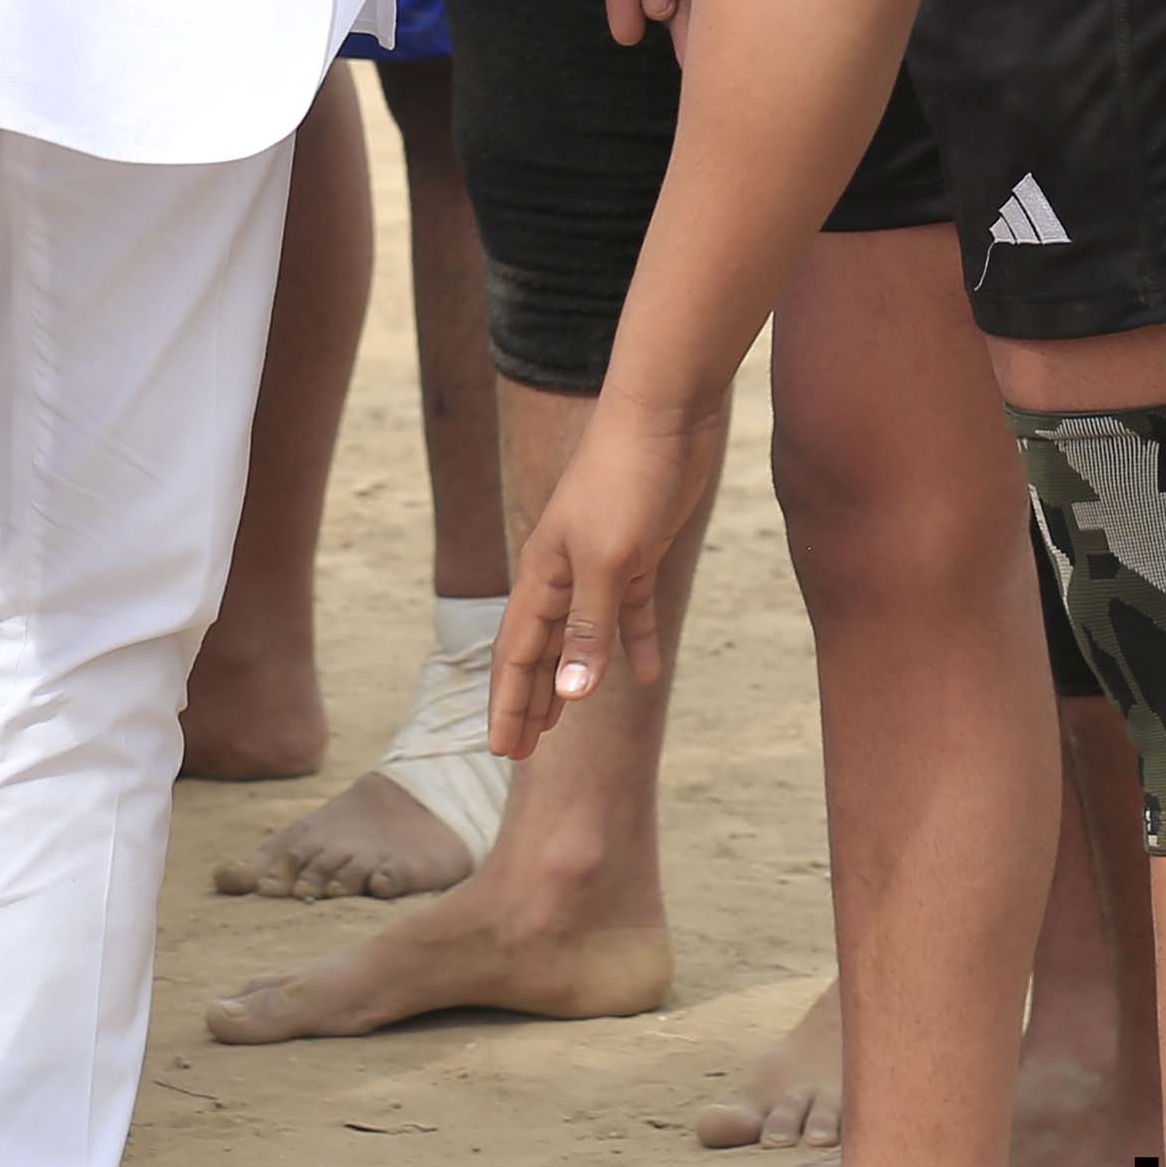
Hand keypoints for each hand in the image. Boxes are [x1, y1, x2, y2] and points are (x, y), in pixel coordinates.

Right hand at [491, 394, 715, 755]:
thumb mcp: (607, 561)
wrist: (665, 413)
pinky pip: (632, 612)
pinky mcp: (640, 552)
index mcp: (542, 575)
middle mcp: (563, 572)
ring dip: (572, 679)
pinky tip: (647, 675)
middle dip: (528, 701)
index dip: (508, 704)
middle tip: (519, 753)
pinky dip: (635, 644)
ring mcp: (602, 562)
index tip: (500, 752)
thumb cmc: (626, 479)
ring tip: (562, 725)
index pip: (517, 655)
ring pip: (581, 637)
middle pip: (540, 651)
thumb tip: (568, 698)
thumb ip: (588, 628)